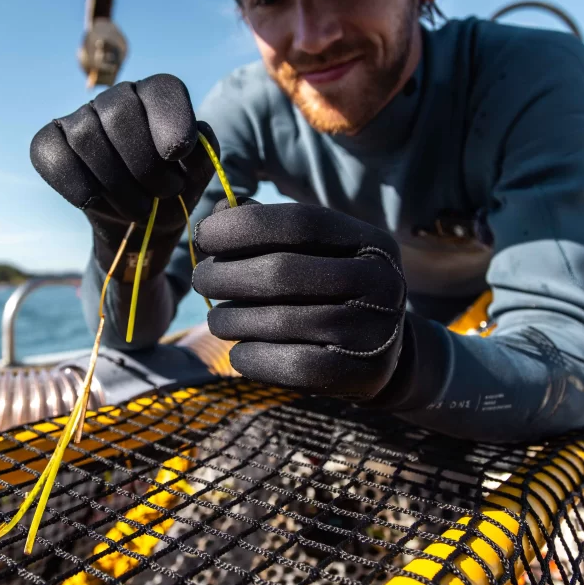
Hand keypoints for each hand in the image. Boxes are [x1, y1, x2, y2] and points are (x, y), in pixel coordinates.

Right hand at [30, 74, 217, 278]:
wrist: (142, 226)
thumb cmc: (172, 192)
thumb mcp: (197, 175)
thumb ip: (203, 151)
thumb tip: (192, 137)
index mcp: (157, 96)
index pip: (162, 89)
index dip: (172, 121)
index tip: (178, 156)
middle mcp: (117, 98)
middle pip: (120, 112)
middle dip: (144, 164)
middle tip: (163, 192)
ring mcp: (80, 119)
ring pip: (86, 136)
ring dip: (117, 184)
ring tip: (140, 208)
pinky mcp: (50, 143)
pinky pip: (50, 153)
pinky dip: (73, 182)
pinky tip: (92, 201)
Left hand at [192, 199, 416, 402]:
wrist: (380, 356)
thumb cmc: (327, 292)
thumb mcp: (311, 253)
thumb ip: (265, 228)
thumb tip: (217, 210)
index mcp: (369, 242)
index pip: (300, 222)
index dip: (244, 226)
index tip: (204, 235)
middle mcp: (381, 282)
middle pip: (283, 272)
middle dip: (226, 275)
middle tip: (202, 281)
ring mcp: (375, 331)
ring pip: (280, 321)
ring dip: (232, 319)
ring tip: (217, 318)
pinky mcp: (362, 375)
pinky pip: (293, 366)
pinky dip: (252, 358)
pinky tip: (238, 352)